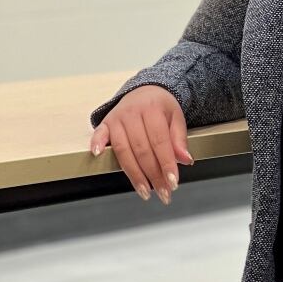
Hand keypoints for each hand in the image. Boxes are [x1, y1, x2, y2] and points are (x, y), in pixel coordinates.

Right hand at [89, 85, 193, 204]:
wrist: (145, 89)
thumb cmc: (161, 106)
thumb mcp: (176, 116)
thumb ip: (179, 138)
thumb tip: (185, 159)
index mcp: (153, 109)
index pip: (160, 141)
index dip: (166, 164)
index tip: (173, 182)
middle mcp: (133, 113)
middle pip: (142, 150)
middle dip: (153, 175)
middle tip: (163, 192)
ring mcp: (117, 118)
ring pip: (123, 150)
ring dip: (134, 174)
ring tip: (145, 191)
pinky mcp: (105, 123)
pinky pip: (99, 135)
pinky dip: (97, 144)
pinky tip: (99, 156)